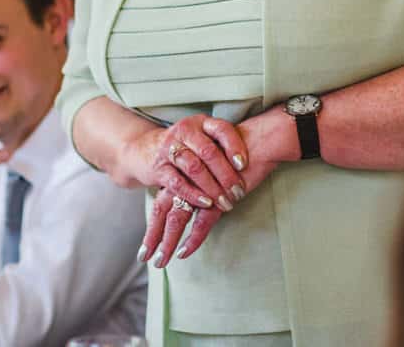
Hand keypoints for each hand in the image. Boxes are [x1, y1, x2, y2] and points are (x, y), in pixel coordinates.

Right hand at [119, 114, 248, 215]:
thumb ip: (223, 147)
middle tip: (239, 192)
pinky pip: (177, 182)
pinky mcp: (159, 168)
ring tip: (226, 202)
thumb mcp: (203, 139)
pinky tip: (206, 203)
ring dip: (212, 187)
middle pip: (209, 152)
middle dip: (226, 175)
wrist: (145, 150)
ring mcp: (170, 148)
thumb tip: (259, 159)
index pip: (222, 130)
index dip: (235, 146)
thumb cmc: (185, 147)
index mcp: (201, 123)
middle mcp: (185, 131)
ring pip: (194, 168)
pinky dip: (194, 194)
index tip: (245, 165)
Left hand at [139, 108, 288, 266]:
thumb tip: (196, 203)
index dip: (154, 223)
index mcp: (184, 171)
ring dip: (167, 242)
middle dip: (153, 236)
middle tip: (144, 257)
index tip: (146, 245)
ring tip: (160, 262)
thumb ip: (203, 183)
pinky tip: (184, 252)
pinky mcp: (217, 196)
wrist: (260, 140)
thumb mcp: (215, 168)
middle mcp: (187, 180)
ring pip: (177, 219)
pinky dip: (192, 239)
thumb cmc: (239, 154)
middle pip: (162, 209)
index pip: (161, 200)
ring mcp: (201, 189)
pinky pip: (201, 222)